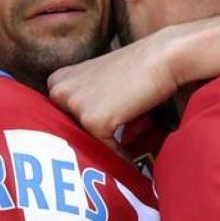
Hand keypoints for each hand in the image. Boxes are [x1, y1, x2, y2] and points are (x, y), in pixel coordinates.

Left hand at [47, 27, 183, 147]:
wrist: (162, 58)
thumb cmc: (137, 69)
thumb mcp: (98, 81)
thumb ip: (84, 101)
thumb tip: (83, 135)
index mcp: (57, 80)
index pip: (61, 119)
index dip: (80, 133)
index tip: (95, 145)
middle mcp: (59, 91)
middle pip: (67, 134)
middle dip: (86, 147)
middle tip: (104, 161)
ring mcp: (74, 105)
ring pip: (84, 143)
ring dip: (102, 154)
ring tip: (120, 158)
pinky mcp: (92, 120)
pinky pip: (102, 150)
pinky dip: (118, 158)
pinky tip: (130, 160)